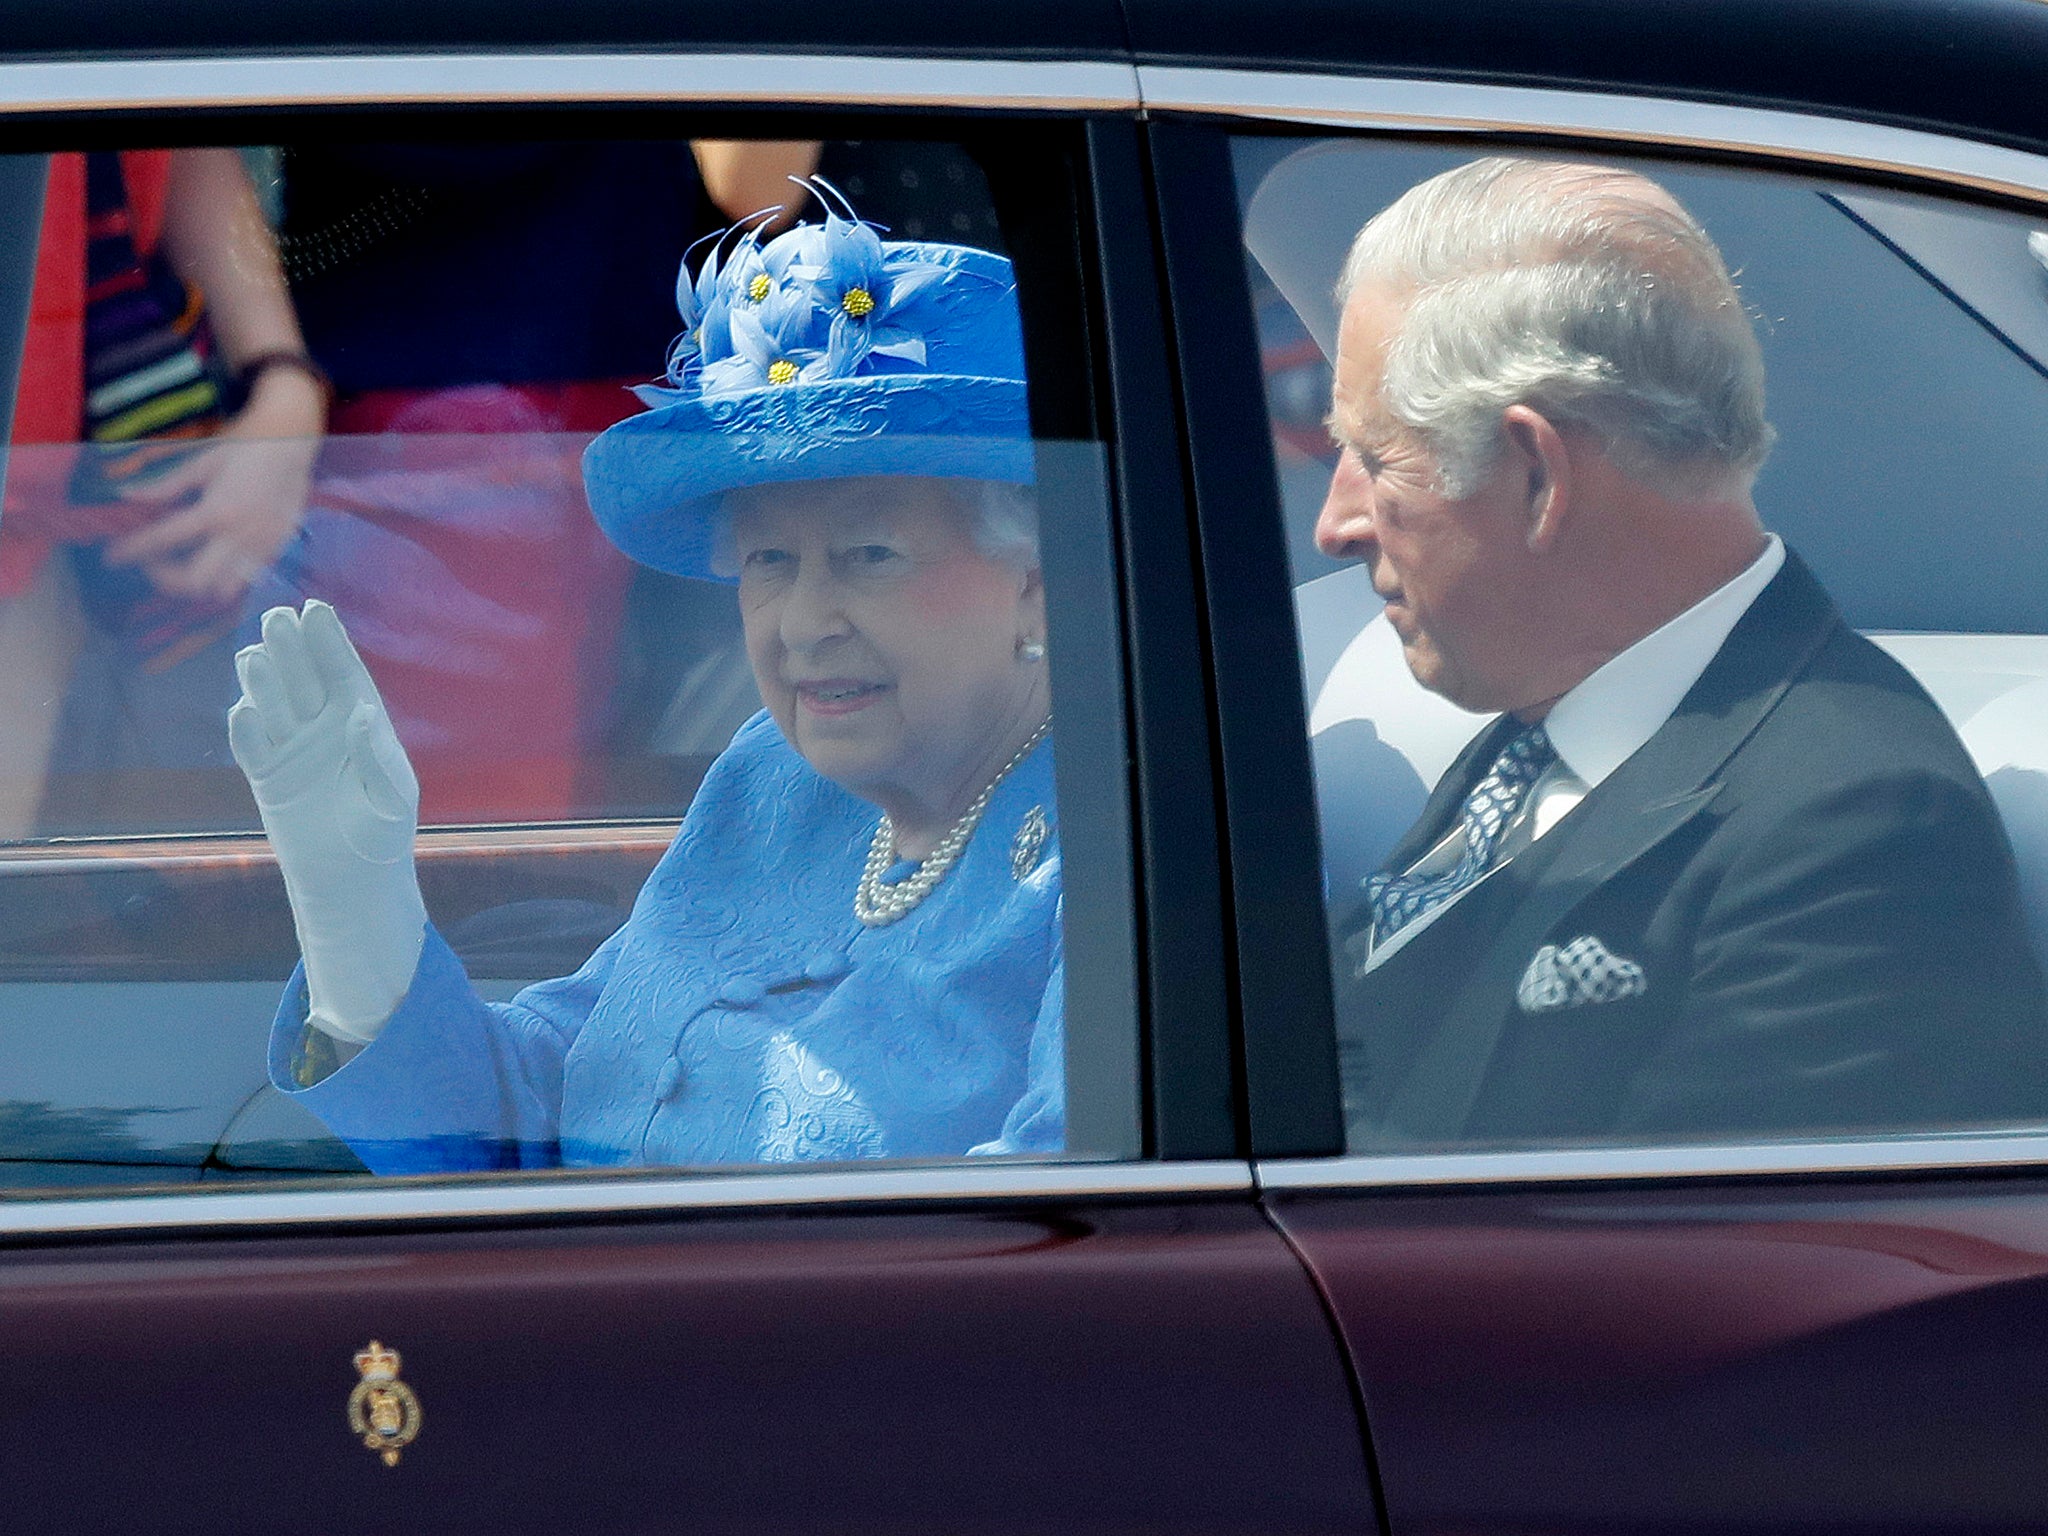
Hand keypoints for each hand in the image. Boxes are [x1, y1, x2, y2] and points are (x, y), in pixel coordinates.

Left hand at [106, 367, 324, 601]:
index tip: (112, 556)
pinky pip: (246, 580)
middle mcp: (238, 537)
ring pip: (222, 590)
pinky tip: (214, 561)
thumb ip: (165, 486)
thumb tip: (126, 494)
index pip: (164, 540)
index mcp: (215, 512)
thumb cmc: (246, 447)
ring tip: (183, 566)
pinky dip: (224, 579)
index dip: (132, 550)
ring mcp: (260, 547)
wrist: (296, 444)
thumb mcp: (202, 462)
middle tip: (153, 563)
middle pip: (193, 581)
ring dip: (198, 584)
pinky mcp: (276, 550)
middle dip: (165, 578)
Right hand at [230, 600, 426, 1043]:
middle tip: (277, 617)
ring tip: (254, 655)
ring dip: (264, 680)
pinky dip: (246, 729)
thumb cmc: (384, 833)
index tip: (316, 609)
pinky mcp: (267, 777)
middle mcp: (323, 728)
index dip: (329, 642)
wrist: (354, 880)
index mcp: (361, 722)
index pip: (343, 673)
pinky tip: (244, 709)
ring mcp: (292, 750)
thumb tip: (357, 713)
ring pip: (274, 705)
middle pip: (303, 679)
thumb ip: (375, 754)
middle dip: (291, 648)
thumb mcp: (392, 794)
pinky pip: (253, 747)